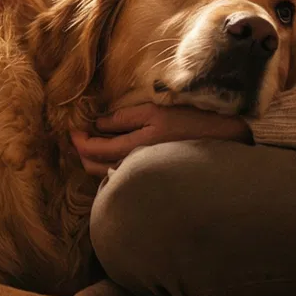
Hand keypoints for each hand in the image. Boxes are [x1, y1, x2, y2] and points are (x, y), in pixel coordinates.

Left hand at [72, 103, 251, 176]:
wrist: (224, 144)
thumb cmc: (190, 123)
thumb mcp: (154, 112)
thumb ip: (123, 119)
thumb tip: (97, 125)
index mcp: (132, 150)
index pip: (92, 151)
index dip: (77, 140)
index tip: (72, 129)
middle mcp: (134, 170)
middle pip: (94, 169)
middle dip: (82, 153)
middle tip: (79, 136)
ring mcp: (143, 179)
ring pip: (106, 176)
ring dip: (95, 161)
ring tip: (94, 144)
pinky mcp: (151, 182)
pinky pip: (122, 179)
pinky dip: (111, 168)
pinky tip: (116, 155)